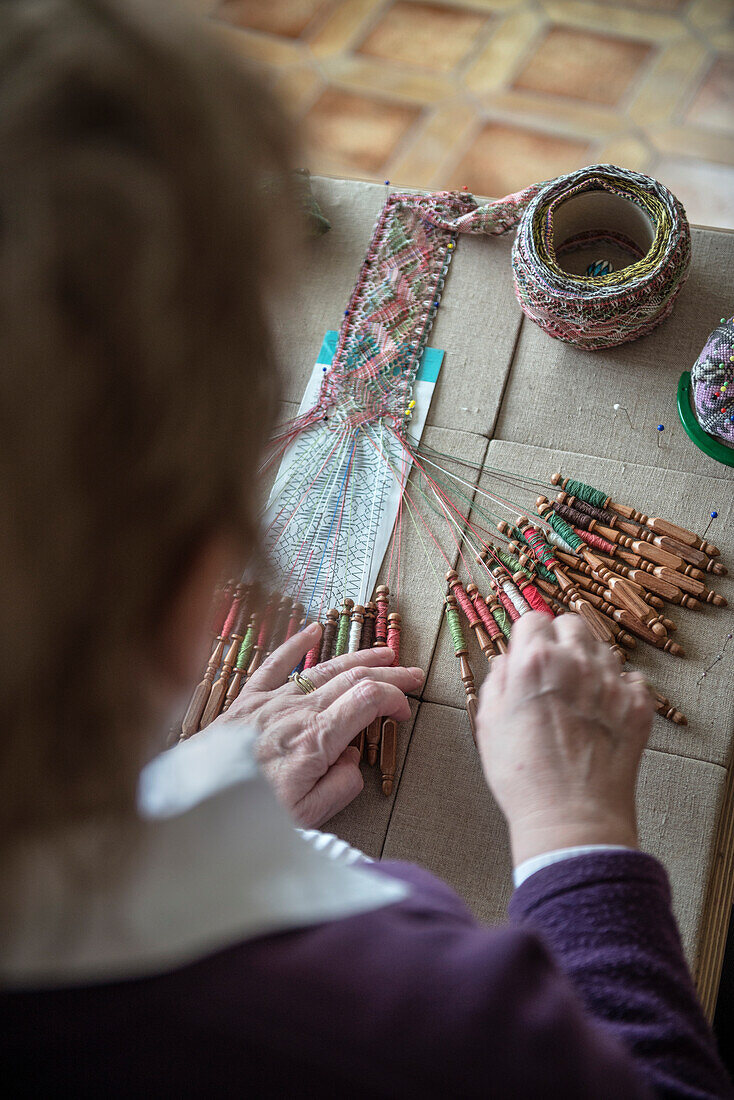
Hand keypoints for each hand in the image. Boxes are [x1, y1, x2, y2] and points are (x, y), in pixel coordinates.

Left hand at [208, 622, 422, 827]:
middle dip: (389, 673)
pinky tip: (313, 629)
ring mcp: (271, 701)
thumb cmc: (252, 816)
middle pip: (353, 677)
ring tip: (384, 652)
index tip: (404, 712)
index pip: (368, 699)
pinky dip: (296, 643)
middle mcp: (296, 711)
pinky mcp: (246, 700)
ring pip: (323, 667)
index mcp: (316, 739)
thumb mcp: (310, 816)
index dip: (394, 699)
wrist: (198, 807)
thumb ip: (342, 785)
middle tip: (413, 674)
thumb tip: (354, 760)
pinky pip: (275, 663)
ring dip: (358, 657)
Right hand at [476, 612, 652, 865]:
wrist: (572, 819)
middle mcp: (576, 663)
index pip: (533, 619)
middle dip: (560, 640)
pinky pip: (632, 678)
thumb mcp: (488, 723)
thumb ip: (497, 680)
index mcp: (534, 662)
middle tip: (553, 670)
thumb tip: (507, 662)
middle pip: (571, 624)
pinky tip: (603, 711)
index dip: (528, 637)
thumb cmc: (523, 777)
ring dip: (589, 662)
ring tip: (578, 693)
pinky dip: (618, 688)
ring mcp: (612, 683)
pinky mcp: (637, 705)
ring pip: (603, 648)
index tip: (527, 653)